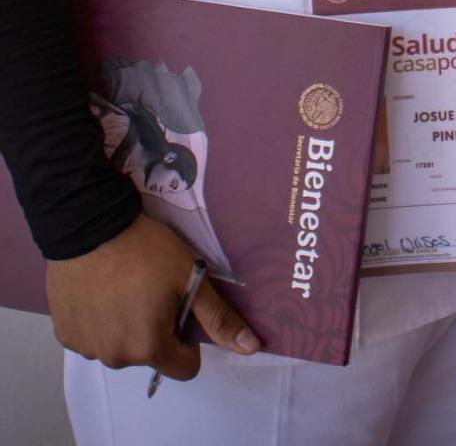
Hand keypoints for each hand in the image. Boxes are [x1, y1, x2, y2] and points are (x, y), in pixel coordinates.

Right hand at [46, 213, 259, 377]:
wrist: (90, 226)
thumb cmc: (145, 251)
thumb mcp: (191, 277)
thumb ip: (219, 318)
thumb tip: (250, 347)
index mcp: (149, 347)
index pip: (184, 368)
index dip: (189, 342)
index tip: (182, 310)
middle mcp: (116, 357)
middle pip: (150, 355)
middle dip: (157, 330)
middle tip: (153, 290)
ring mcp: (87, 347)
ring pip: (120, 346)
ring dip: (127, 326)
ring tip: (126, 286)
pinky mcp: (66, 333)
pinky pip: (93, 337)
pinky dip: (101, 320)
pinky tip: (102, 290)